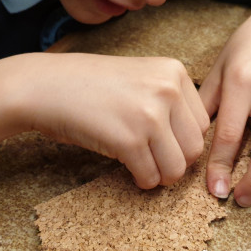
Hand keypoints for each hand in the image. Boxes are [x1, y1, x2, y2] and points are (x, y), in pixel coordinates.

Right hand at [0, 54, 208, 188]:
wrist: (47, 85)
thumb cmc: (92, 85)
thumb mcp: (142, 78)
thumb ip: (171, 102)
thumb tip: (191, 141)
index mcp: (174, 70)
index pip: (203, 123)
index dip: (185, 141)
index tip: (168, 146)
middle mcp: (167, 88)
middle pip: (195, 147)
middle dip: (177, 162)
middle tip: (156, 161)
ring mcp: (149, 113)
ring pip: (178, 167)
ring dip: (161, 175)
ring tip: (144, 166)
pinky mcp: (129, 139)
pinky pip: (150, 176)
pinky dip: (142, 180)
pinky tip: (129, 168)